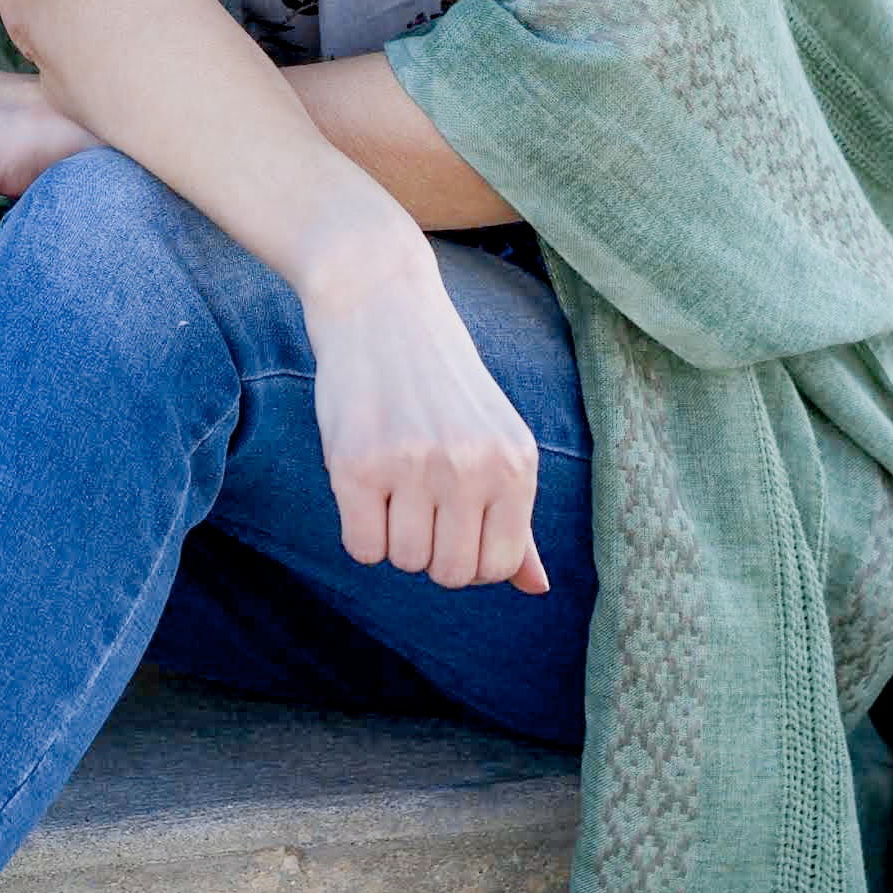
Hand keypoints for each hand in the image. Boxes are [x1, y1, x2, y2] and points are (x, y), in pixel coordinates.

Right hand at [298, 209, 548, 593]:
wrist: (380, 304)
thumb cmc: (440, 380)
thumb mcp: (496, 438)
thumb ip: (515, 515)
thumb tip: (537, 589)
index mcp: (515, 463)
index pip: (497, 566)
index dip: (468, 556)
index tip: (450, 521)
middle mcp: (471, 467)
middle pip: (449, 573)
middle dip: (428, 549)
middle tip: (415, 500)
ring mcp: (413, 466)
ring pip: (404, 560)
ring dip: (391, 534)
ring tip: (390, 482)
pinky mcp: (356, 464)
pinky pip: (361, 547)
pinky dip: (359, 529)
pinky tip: (363, 484)